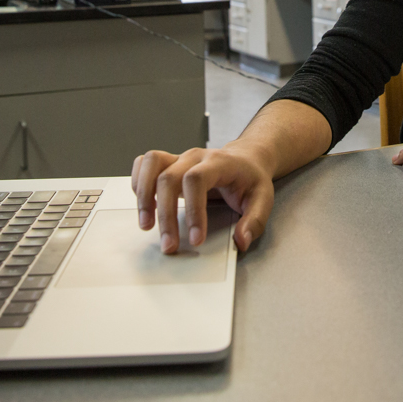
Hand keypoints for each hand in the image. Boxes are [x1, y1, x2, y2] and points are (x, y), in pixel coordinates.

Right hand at [131, 146, 274, 254]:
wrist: (246, 159)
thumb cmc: (251, 179)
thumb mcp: (263, 199)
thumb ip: (254, 221)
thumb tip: (241, 241)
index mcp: (219, 162)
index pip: (197, 180)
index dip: (193, 210)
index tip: (195, 238)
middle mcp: (195, 157)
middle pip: (169, 178)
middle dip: (166, 215)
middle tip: (169, 245)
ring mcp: (180, 158)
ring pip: (151, 165)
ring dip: (144, 196)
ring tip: (146, 224)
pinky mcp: (169, 164)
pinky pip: (145, 164)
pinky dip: (139, 182)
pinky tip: (143, 205)